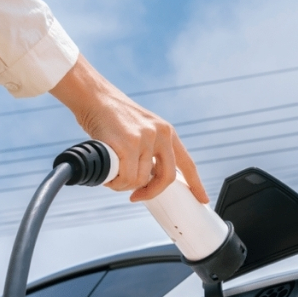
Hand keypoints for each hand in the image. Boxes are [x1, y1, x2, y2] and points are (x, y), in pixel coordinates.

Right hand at [50, 54, 208, 203]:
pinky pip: (125, 177)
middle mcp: (160, 134)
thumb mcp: (143, 129)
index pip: (187, 163)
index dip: (196, 184)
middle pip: (166, 178)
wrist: (95, 97)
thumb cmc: (114, 118)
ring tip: (113, 175)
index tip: (203, 199)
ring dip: (124, 184)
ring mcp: (144, 139)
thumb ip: (151, 151)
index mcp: (168, 132)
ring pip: (140, 180)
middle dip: (151, 192)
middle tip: (136, 196)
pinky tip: (108, 175)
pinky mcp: (126, 144)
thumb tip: (150, 179)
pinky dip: (114, 182)